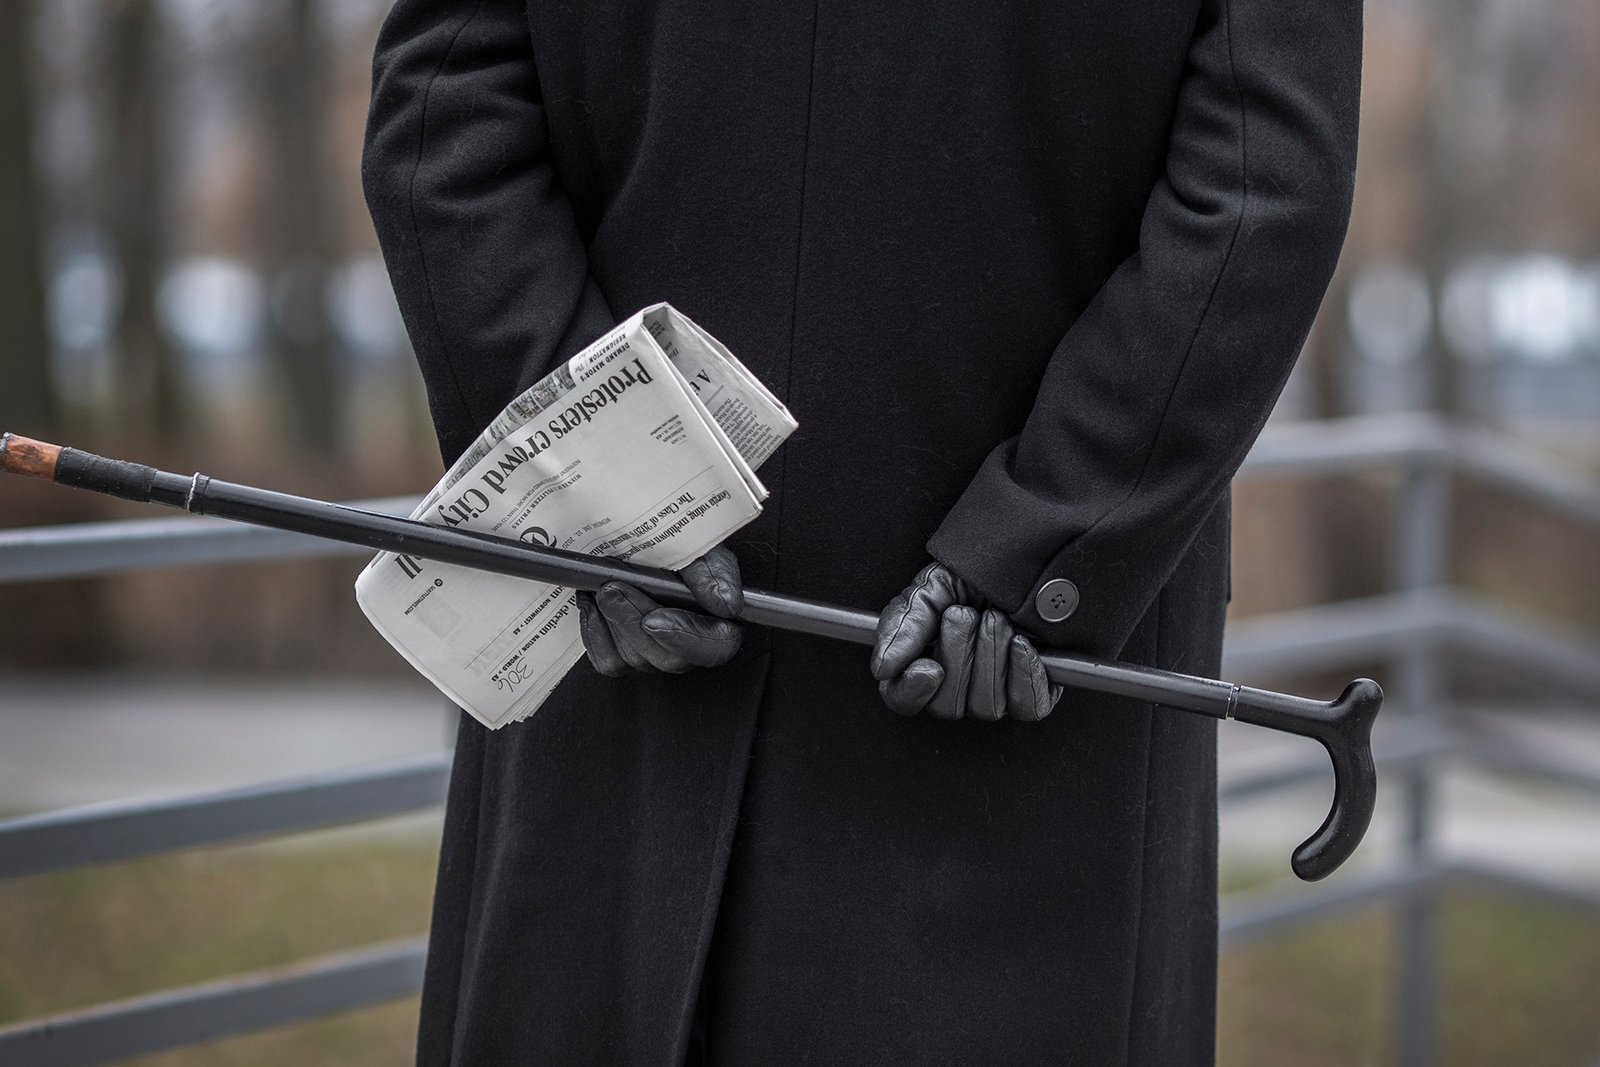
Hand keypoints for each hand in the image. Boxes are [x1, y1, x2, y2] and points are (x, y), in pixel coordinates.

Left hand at [578, 547, 743, 674]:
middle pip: (668, 659)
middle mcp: (688, 643)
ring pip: (633, 659)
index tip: (654, 619)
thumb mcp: (698, 545)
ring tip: (603, 587)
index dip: (684, 637)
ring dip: (613, 620)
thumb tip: (727, 605)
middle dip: (635, 621)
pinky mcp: (622, 656)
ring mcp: (654, 653)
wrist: (631, 535)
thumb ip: (714, 573)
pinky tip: (593, 603)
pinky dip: (595, 630)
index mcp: (717, 620)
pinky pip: (607, 661)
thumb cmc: (670, 543)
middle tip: (614, 588)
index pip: (715, 648)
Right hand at [870, 562, 1061, 720]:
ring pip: (986, 706)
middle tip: (966, 614)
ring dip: (992, 654)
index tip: (928, 666)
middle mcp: (959, 685)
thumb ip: (904, 623)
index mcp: (923, 662)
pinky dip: (1024, 673)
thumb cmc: (979, 575)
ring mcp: (997, 694)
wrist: (1029, 562)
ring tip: (998, 617)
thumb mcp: (932, 587)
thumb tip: (883, 667)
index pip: (903, 699)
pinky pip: (1028, 706)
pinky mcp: (1035, 693)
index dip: (912, 691)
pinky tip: (1022, 643)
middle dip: (959, 654)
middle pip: (947, 706)